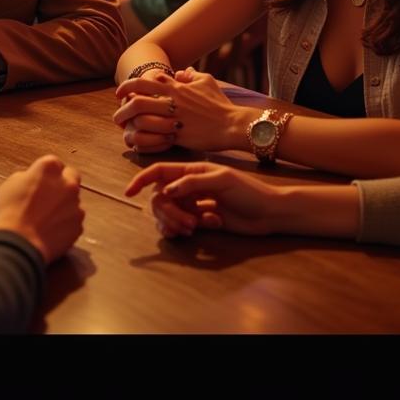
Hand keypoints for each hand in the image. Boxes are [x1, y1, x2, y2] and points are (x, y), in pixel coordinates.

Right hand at [0, 155, 83, 264]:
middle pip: (71, 178)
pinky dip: (65, 225)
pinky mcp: (77, 227)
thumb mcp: (10, 185)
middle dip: (63, 184)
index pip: (54, 164)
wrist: (16, 246)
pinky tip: (49, 232)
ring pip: (73, 202)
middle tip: (48, 196)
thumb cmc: (7, 213)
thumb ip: (29, 177)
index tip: (38, 182)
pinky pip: (73, 222)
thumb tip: (34, 182)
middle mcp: (67, 184)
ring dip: (63, 206)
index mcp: (49, 168)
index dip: (45, 174)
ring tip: (45, 219)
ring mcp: (75, 206)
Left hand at [113, 66, 248, 153]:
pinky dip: (139, 137)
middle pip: (137, 96)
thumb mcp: (207, 82)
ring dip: (126, 118)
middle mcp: (171, 100)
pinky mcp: (176, 134)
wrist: (232, 124)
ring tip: (121, 124)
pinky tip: (135, 140)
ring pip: (139, 114)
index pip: (147, 79)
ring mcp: (172, 117)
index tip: (124, 92)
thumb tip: (180, 72)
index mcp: (176, 87)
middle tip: (117, 110)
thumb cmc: (220, 104)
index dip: (131, 85)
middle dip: (123, 103)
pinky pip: (151, 134)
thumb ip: (191, 75)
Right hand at [124, 162, 275, 237]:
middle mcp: (189, 186)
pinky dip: (188, 229)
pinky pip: (180, 226)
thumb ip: (192, 182)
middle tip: (188, 224)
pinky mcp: (201, 221)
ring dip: (176, 222)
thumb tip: (165, 190)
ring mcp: (194, 204)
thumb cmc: (250, 191)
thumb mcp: (222, 180)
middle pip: (160, 198)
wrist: (270, 213)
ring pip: (168, 214)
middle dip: (168, 212)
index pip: (159, 172)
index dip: (142, 180)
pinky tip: (209, 226)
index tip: (129, 192)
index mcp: (192, 170)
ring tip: (196, 228)